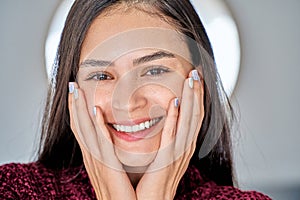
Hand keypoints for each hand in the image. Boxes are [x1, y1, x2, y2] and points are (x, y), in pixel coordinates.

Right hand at [68, 82, 135, 199]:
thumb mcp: (112, 169)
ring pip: (85, 131)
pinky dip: (97, 126)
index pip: (82, 130)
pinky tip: (95, 111)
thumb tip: (110, 139)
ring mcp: (98, 162)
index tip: (76, 94)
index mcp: (94, 158)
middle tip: (71, 86)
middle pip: (79, 127)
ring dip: (80, 110)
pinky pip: (101, 143)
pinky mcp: (109, 167)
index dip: (76, 112)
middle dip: (74, 106)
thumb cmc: (122, 192)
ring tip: (76, 91)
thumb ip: (109, 155)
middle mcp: (92, 158)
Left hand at [136, 70, 203, 198]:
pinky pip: (173, 135)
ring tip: (191, 79)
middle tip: (196, 71)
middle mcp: (185, 147)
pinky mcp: (167, 159)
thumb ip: (169, 137)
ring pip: (189, 121)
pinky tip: (176, 102)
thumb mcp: (165, 154)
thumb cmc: (156, 178)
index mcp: (184, 144)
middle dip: (197, 92)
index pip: (194, 116)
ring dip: (191, 99)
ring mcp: (179, 153)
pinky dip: (175, 118)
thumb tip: (169, 118)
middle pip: (196, 114)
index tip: (195, 78)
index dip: (197, 96)